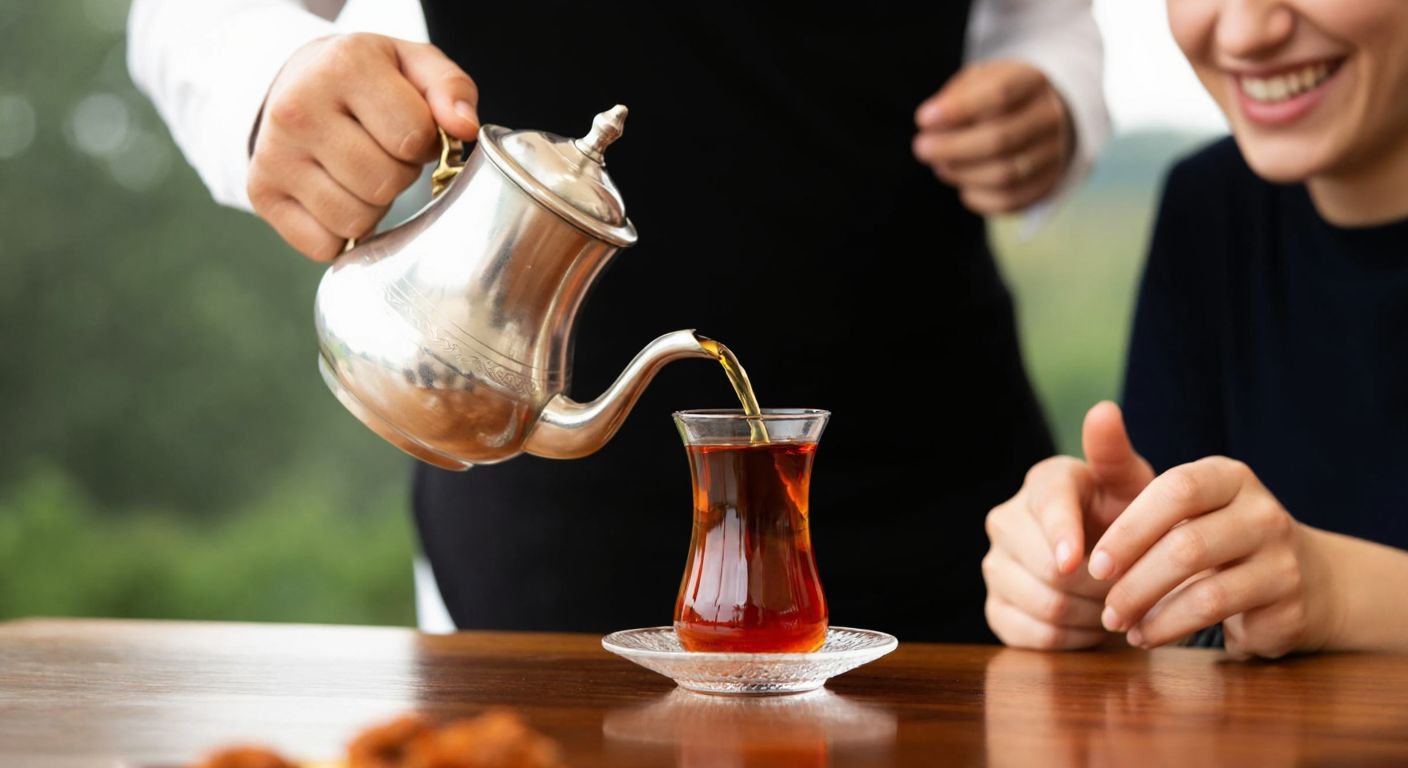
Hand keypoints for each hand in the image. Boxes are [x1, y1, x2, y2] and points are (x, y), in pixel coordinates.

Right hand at [248, 33, 479, 260]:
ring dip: (373, 205)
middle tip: (384, 152)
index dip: (425, 142)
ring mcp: (273, 154)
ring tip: (361, 171)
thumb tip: (465, 128)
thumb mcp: (414, 64)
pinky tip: (337, 194)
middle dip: (399, 174)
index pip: (414, 138)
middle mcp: (298, 109)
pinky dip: (341, 232)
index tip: (411, 129)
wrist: (296, 83)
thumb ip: (451, 88)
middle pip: (385, 182)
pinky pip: (325, 246)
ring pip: (356, 219)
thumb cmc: (368, 80)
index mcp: (343, 66)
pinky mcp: (261, 193)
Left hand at [912, 59, 1073, 213]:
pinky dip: (978, 198)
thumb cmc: (998, 97)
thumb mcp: (979, 80)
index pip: (999, 94)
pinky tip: (964, 185)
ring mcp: (1053, 153)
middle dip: (952, 147)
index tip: (923, 119)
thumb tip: (931, 124)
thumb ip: (956, 97)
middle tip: (921, 147)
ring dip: (962, 174)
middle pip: (1000, 139)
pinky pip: (1010, 201)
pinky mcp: (1047, 184)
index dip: (958, 109)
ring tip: (940, 165)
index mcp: (1032, 82)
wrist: (1043, 116)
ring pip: (1005, 175)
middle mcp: (1050, 117)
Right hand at [983, 402, 1154, 648]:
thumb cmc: (1127, 516)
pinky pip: (1032, 635)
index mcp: (1041, 484)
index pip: (1045, 507)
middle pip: (1044, 567)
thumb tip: (1103, 409)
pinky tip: (1091, 628)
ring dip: (1090, 615)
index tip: (1075, 561)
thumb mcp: (1131, 484)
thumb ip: (1114, 452)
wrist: (1112, 560)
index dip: (1061, 536)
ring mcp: (996, 567)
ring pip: (1043, 604)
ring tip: (1116, 608)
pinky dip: (1071, 639)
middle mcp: (1007, 521)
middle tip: (1131, 590)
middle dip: (1097, 587)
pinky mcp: (996, 609)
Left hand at [1091, 457, 1339, 658]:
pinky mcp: (1289, 603)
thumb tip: (1097, 411)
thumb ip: (1128, 462)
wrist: (1307, 582)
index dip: (1130, 529)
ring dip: (1149, 611)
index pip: (1176, 490)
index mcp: (1228, 477)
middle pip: (1186, 544)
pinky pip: (1220, 619)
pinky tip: (1147, 635)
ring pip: (1204, 589)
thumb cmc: (1213, 535)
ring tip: (1118, 624)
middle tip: (1103, 606)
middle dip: (1134, 580)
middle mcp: (1261, 511)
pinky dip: (1172, 628)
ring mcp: (1281, 558)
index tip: (1094, 563)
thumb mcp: (1175, 501)